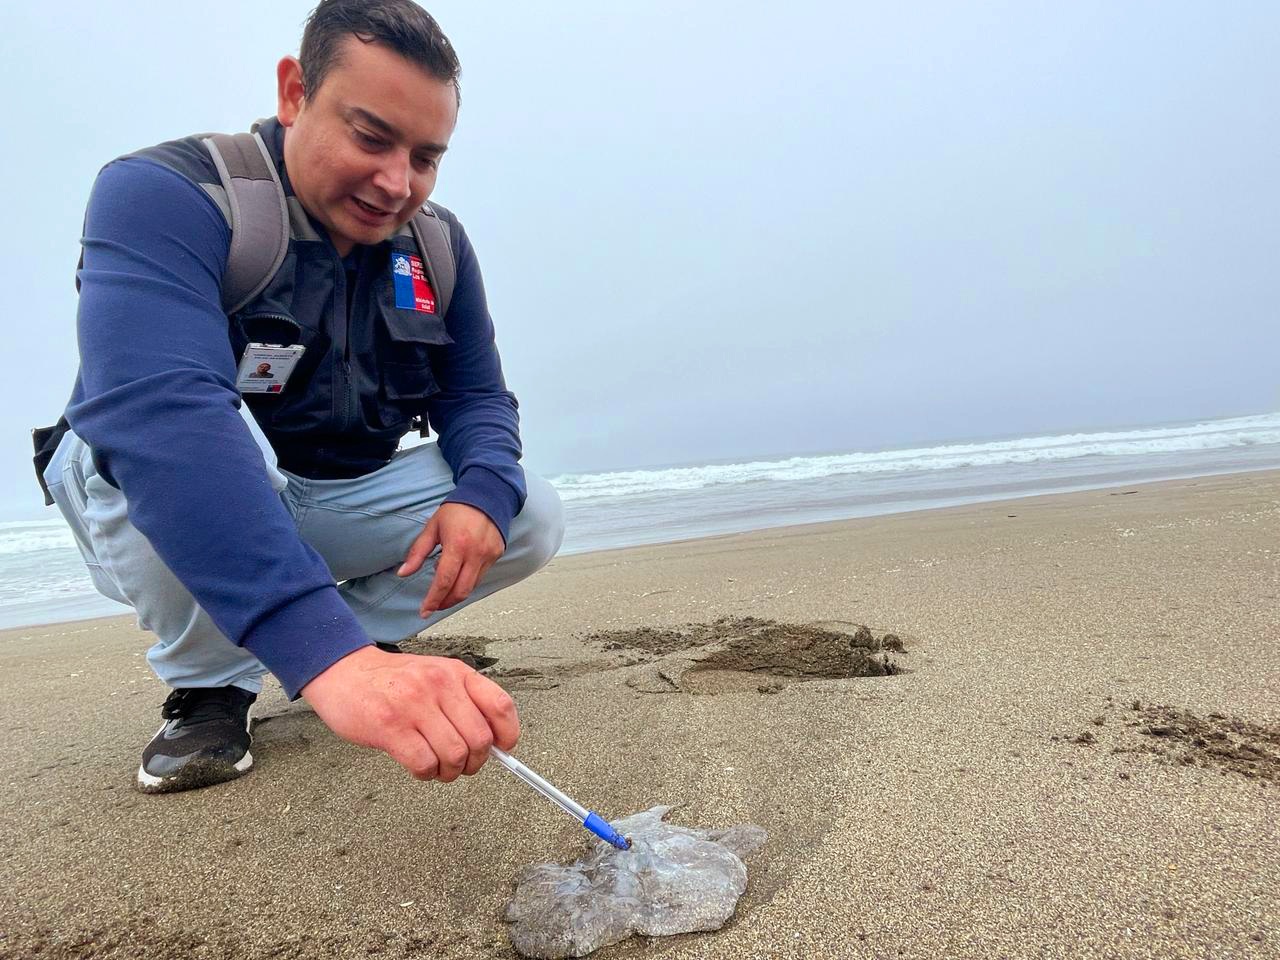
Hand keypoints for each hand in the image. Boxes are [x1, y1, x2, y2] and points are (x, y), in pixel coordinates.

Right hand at [301, 646, 518, 781]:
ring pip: (454, 755)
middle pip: (479, 739)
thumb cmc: (392, 680)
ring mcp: (414, 704)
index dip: (508, 734)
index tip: (503, 748)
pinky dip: (426, 774)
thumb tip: (494, 741)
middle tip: (461, 765)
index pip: (500, 705)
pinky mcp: (390, 726)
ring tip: (437, 766)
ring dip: (449, 772)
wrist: (343, 671)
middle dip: (474, 762)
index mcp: (456, 672)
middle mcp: (439, 685)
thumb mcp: (435, 676)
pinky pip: (424, 764)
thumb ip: (463, 701)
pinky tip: (418, 766)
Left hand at [398, 502, 504, 617]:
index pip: (444, 581)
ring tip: (443, 589)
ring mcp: (489, 555)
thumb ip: (417, 552)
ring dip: (455, 594)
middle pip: (460, 591)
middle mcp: (476, 553)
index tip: (424, 611)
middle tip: (433, 606)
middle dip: (445, 603)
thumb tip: (402, 573)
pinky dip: (466, 581)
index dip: (433, 600)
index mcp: (457, 545)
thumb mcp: (432, 527)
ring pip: (472, 586)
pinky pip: (480, 576)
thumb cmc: (457, 510)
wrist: (488, 496)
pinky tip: (457, 574)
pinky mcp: (496, 555)